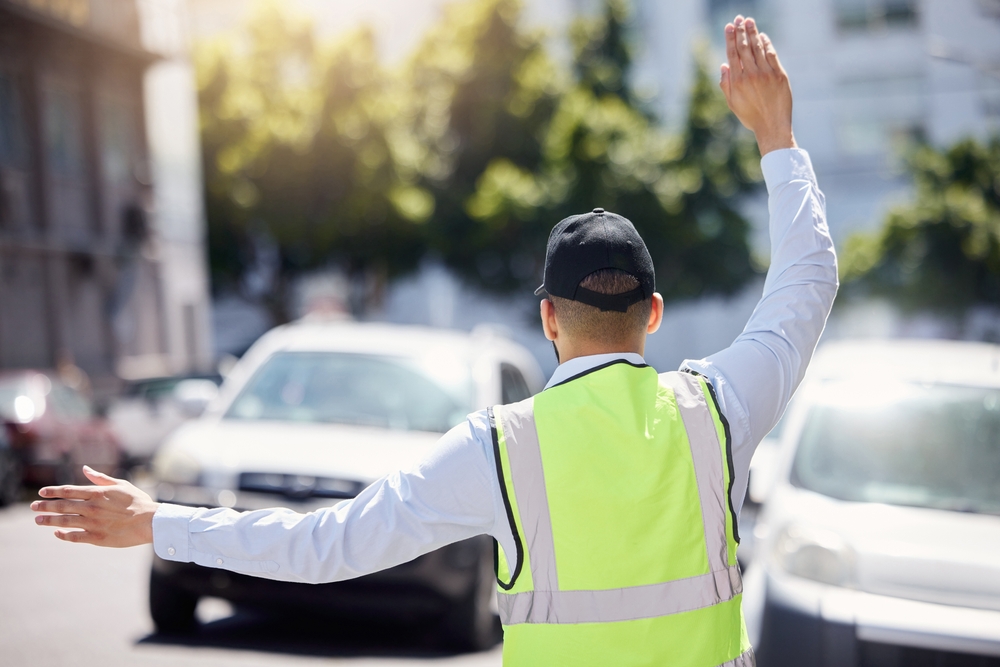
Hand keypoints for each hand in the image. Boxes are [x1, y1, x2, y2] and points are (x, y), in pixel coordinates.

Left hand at [31, 465, 158, 546]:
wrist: (150, 522)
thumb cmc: (138, 501)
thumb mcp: (121, 485)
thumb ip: (100, 478)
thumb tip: (85, 469)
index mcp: (97, 493)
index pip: (68, 491)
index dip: (53, 491)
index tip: (41, 492)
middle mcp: (91, 508)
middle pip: (62, 506)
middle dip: (45, 506)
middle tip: (33, 507)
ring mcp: (93, 523)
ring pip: (64, 522)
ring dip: (49, 521)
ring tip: (38, 520)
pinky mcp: (96, 538)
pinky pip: (74, 537)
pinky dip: (63, 535)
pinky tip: (56, 533)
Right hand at [719, 16, 795, 155]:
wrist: (772, 125)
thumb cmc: (751, 116)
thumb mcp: (732, 103)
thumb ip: (726, 84)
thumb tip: (723, 65)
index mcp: (737, 81)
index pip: (733, 54)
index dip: (731, 38)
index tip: (729, 26)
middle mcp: (750, 75)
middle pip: (745, 47)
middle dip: (741, 31)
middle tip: (739, 18)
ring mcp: (766, 74)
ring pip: (758, 48)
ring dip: (753, 33)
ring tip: (749, 21)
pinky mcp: (779, 75)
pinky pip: (772, 55)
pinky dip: (767, 44)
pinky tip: (763, 37)